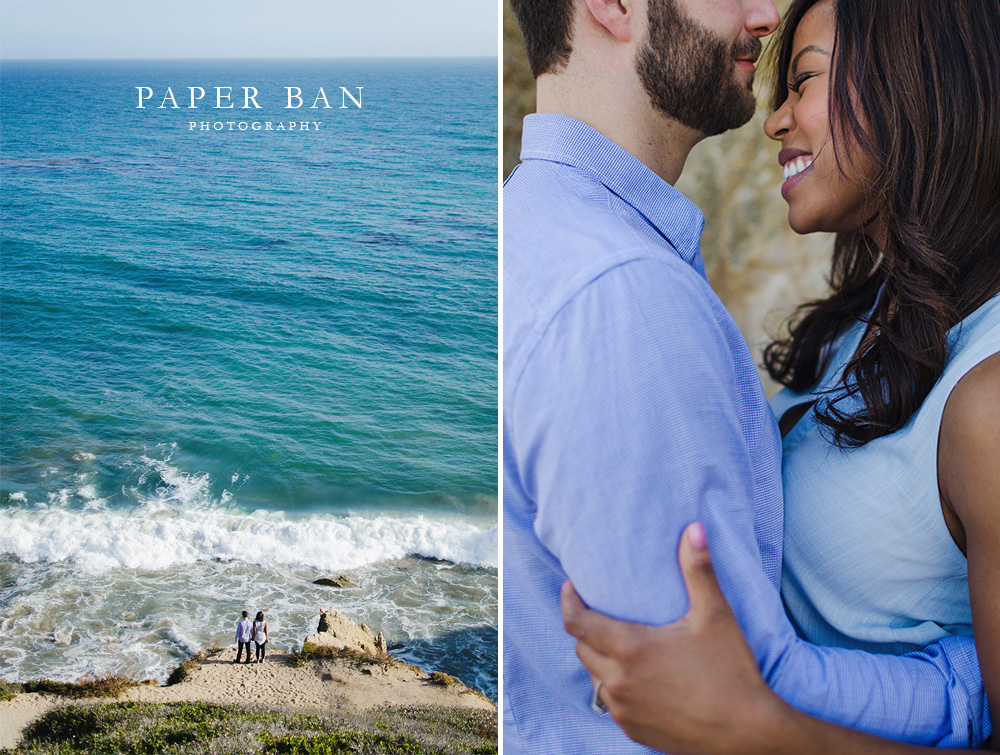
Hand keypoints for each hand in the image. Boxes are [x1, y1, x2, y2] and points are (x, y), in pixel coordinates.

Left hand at [561, 522, 785, 754]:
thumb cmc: (733, 672)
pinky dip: (614, 687)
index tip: (571, 587)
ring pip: (593, 678)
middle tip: (600, 612)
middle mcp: (619, 682)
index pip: (575, 623)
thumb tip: (694, 527)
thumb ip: (698, 569)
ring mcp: (624, 710)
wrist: (751, 735)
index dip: (567, 601)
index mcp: (631, 649)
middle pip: (582, 648)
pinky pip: (610, 704)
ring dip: (599, 659)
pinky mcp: (634, 731)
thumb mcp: (716, 615)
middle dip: (586, 627)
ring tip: (617, 644)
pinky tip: (635, 678)